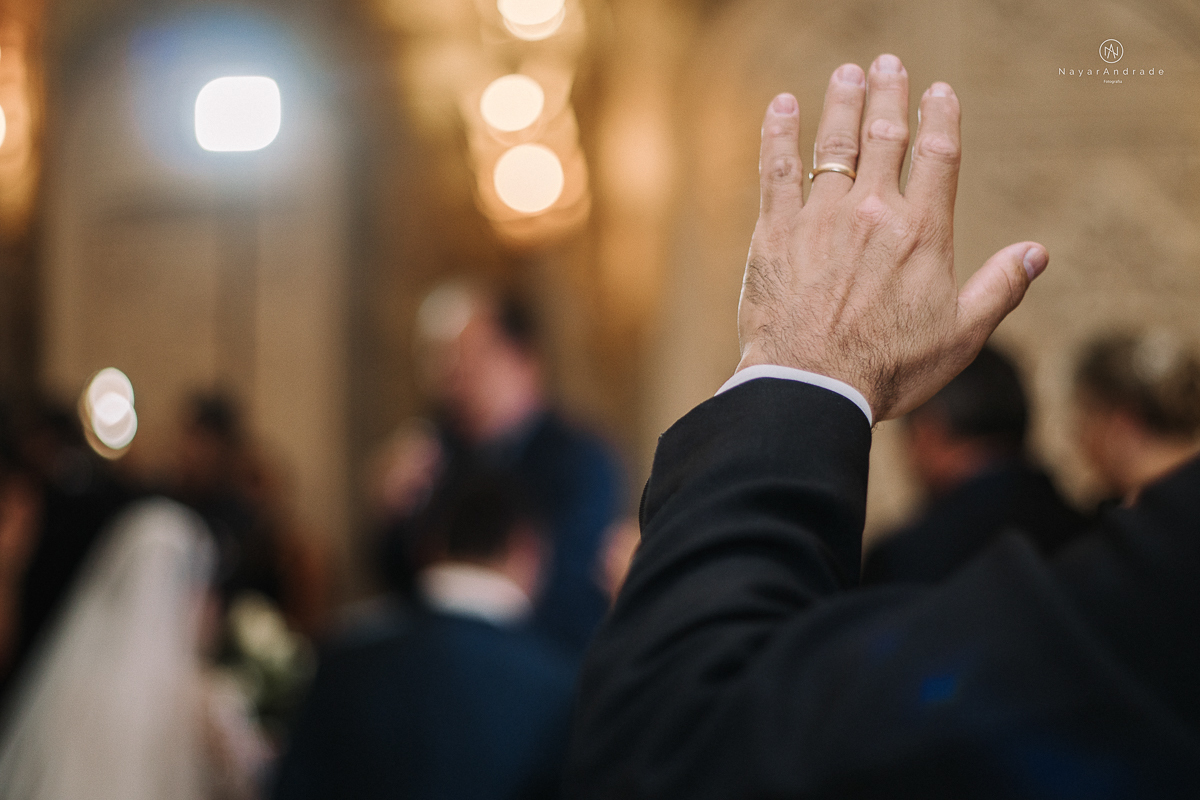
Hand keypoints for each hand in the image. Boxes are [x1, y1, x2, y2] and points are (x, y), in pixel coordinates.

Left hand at [736, 54, 1046, 420]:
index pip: (938, 156)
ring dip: (842, 103)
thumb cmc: (888, 369)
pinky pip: (776, 170)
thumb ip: (1000, 288)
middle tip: (887, 64)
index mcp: (922, 233)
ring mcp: (821, 219)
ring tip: (847, 74)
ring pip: (834, 144)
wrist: (813, 386)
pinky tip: (782, 105)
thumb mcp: (961, 335)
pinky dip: (780, 134)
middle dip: (889, 94)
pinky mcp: (775, 233)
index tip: (939, 91)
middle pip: (885, 136)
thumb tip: (1037, 252)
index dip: (940, 117)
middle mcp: (873, 214)